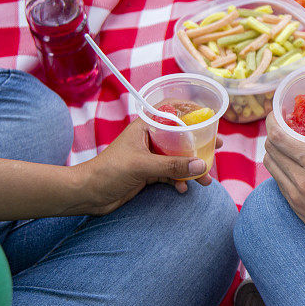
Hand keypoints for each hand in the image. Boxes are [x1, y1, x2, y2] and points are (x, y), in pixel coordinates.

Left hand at [74, 118, 221, 214]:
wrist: (87, 194)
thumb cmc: (108, 172)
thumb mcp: (142, 166)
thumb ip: (172, 166)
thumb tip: (201, 165)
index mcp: (146, 127)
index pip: (172, 111)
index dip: (192, 113)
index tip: (210, 120)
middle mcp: (150, 139)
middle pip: (180, 137)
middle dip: (199, 146)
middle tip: (217, 149)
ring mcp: (150, 157)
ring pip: (178, 158)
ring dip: (191, 168)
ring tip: (205, 180)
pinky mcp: (148, 173)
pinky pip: (170, 174)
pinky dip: (179, 180)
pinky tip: (183, 189)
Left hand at [264, 110, 304, 276]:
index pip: (278, 136)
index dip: (272, 120)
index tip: (277, 112)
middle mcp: (301, 178)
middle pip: (270, 148)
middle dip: (274, 132)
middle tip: (285, 125)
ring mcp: (295, 195)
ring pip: (270, 165)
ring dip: (274, 150)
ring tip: (288, 143)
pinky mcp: (295, 207)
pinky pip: (278, 181)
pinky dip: (280, 168)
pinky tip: (295, 165)